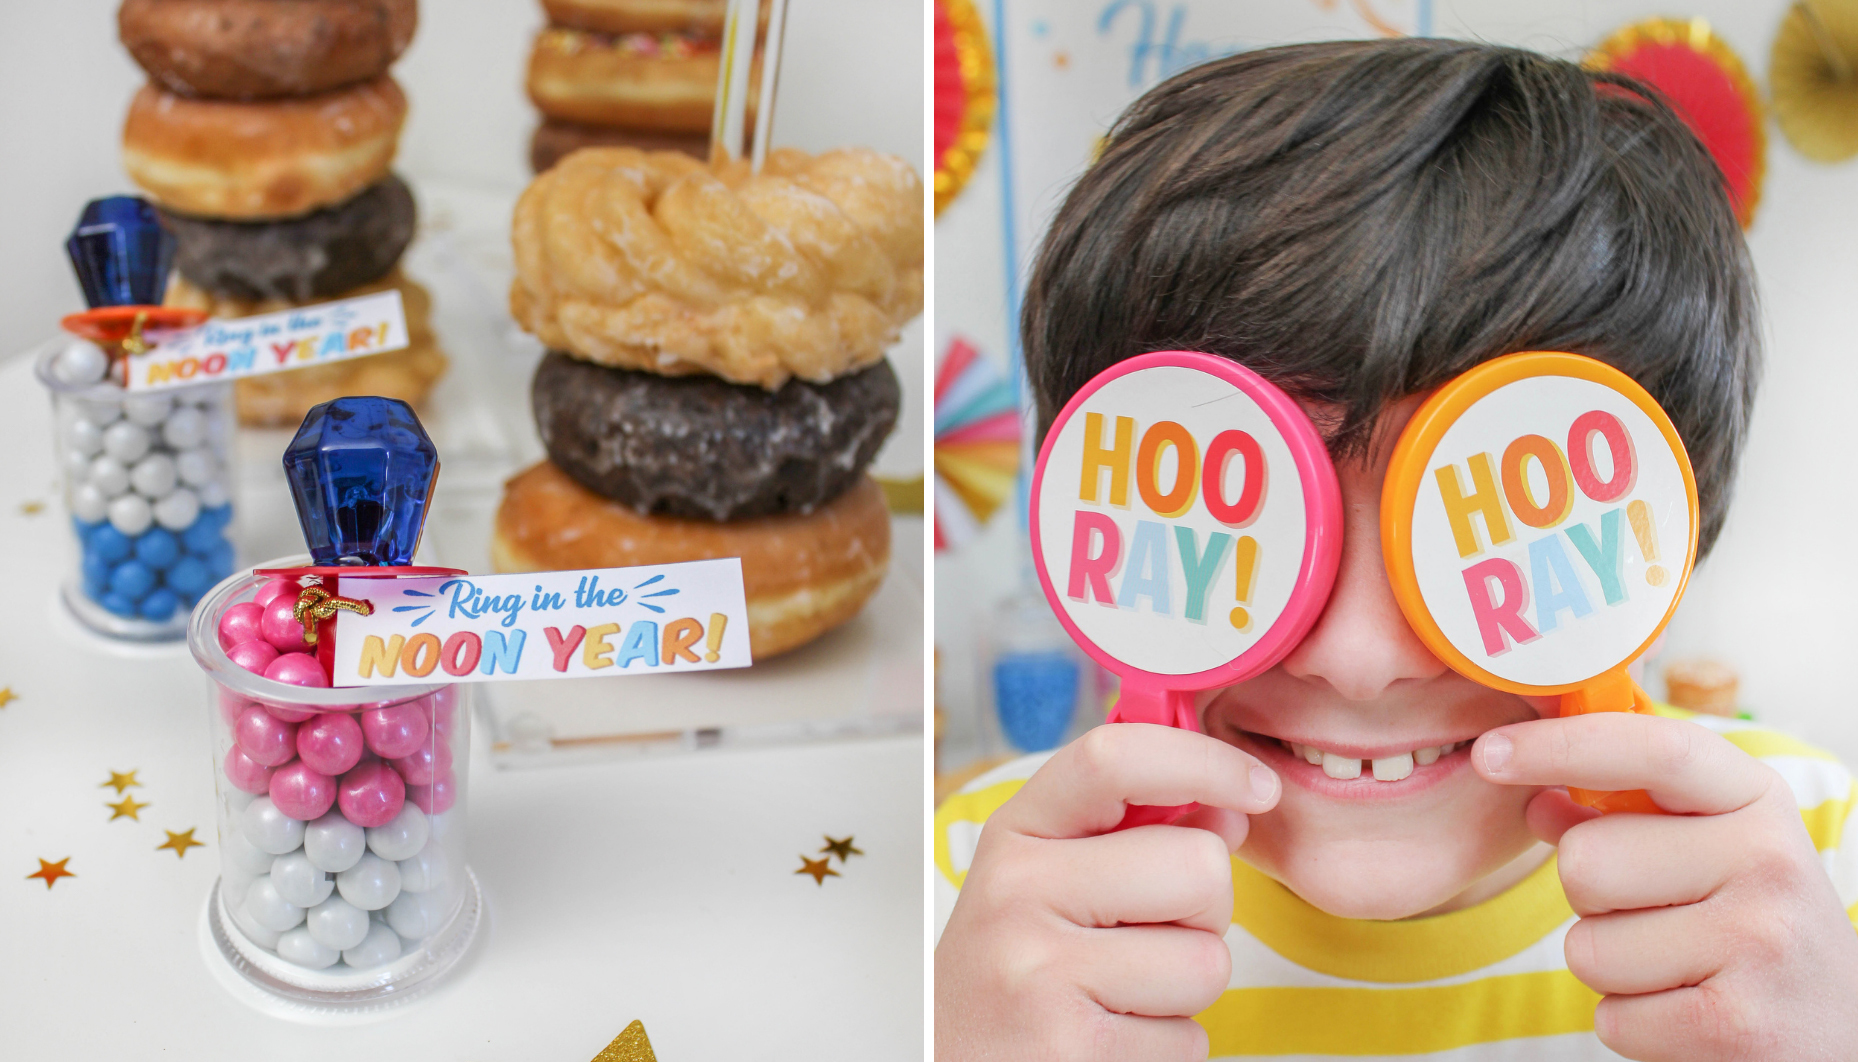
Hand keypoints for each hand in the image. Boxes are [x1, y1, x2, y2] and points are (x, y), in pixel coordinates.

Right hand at [935, 723, 1280, 1059]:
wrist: (948, 1059)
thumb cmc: (1012, 966)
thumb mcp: (1047, 876)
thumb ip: (1132, 833)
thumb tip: (1227, 812)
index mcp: (1018, 832)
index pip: (1115, 760)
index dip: (1204, 760)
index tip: (1256, 787)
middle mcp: (1019, 890)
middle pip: (1198, 867)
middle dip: (1205, 911)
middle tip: (1149, 936)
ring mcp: (1041, 969)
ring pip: (1207, 962)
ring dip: (1186, 988)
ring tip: (1122, 992)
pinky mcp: (1072, 1045)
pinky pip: (1190, 1036)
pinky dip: (1167, 1043)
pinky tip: (1112, 1033)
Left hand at [1474, 712, 1857, 1060]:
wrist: (1844, 1034)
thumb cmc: (1753, 927)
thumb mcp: (1708, 849)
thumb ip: (1619, 815)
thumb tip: (1531, 793)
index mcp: (1756, 802)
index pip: (1652, 751)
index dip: (1562, 745)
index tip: (1490, 752)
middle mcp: (1768, 862)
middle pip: (1585, 862)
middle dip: (1590, 901)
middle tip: (1655, 918)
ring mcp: (1760, 943)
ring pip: (1588, 948)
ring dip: (1611, 968)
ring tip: (1679, 968)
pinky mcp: (1738, 1026)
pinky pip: (1612, 1017)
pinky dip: (1633, 1024)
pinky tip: (1689, 1014)